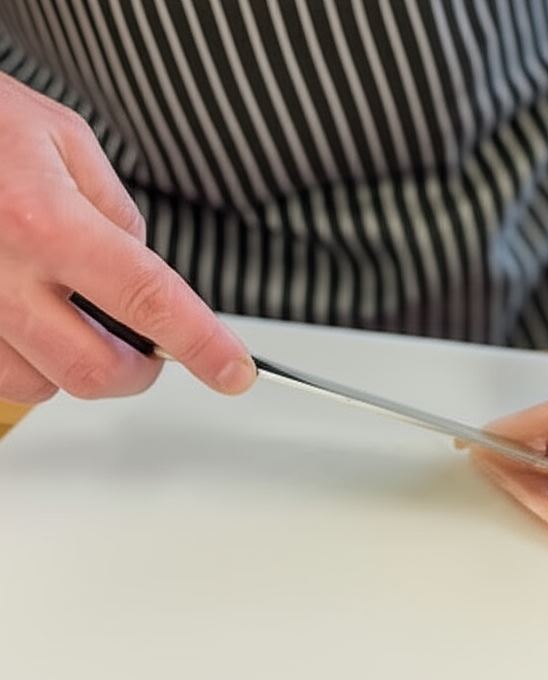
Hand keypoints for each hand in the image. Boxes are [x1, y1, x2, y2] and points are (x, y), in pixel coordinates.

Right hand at [0, 73, 255, 402]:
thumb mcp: (65, 141)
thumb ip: (115, 212)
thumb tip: (146, 266)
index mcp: (45, 221)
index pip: (148, 299)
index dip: (201, 344)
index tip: (232, 371)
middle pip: (93, 370)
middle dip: (140, 372)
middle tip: (153, 349)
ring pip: (39, 386)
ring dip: (78, 367)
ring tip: (78, 319)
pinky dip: (27, 363)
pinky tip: (32, 321)